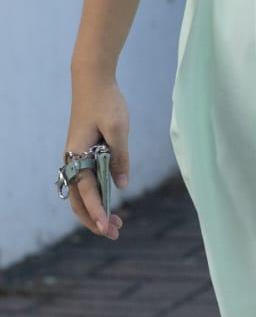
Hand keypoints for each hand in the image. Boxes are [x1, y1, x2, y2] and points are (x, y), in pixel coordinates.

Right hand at [62, 79, 129, 240]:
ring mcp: (75, 158)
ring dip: (95, 210)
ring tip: (117, 223)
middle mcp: (72, 160)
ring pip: (81, 194)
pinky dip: (96, 196)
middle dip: (94, 219)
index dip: (97, 212)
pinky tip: (109, 203)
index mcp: (77, 155)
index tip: (107, 229)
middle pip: (78, 200)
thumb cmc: (107, 103)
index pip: (88, 191)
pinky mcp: (82, 155)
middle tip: (115, 233)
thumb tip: (121, 186)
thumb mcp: (119, 129)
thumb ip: (119, 158)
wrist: (93, 83)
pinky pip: (86, 182)